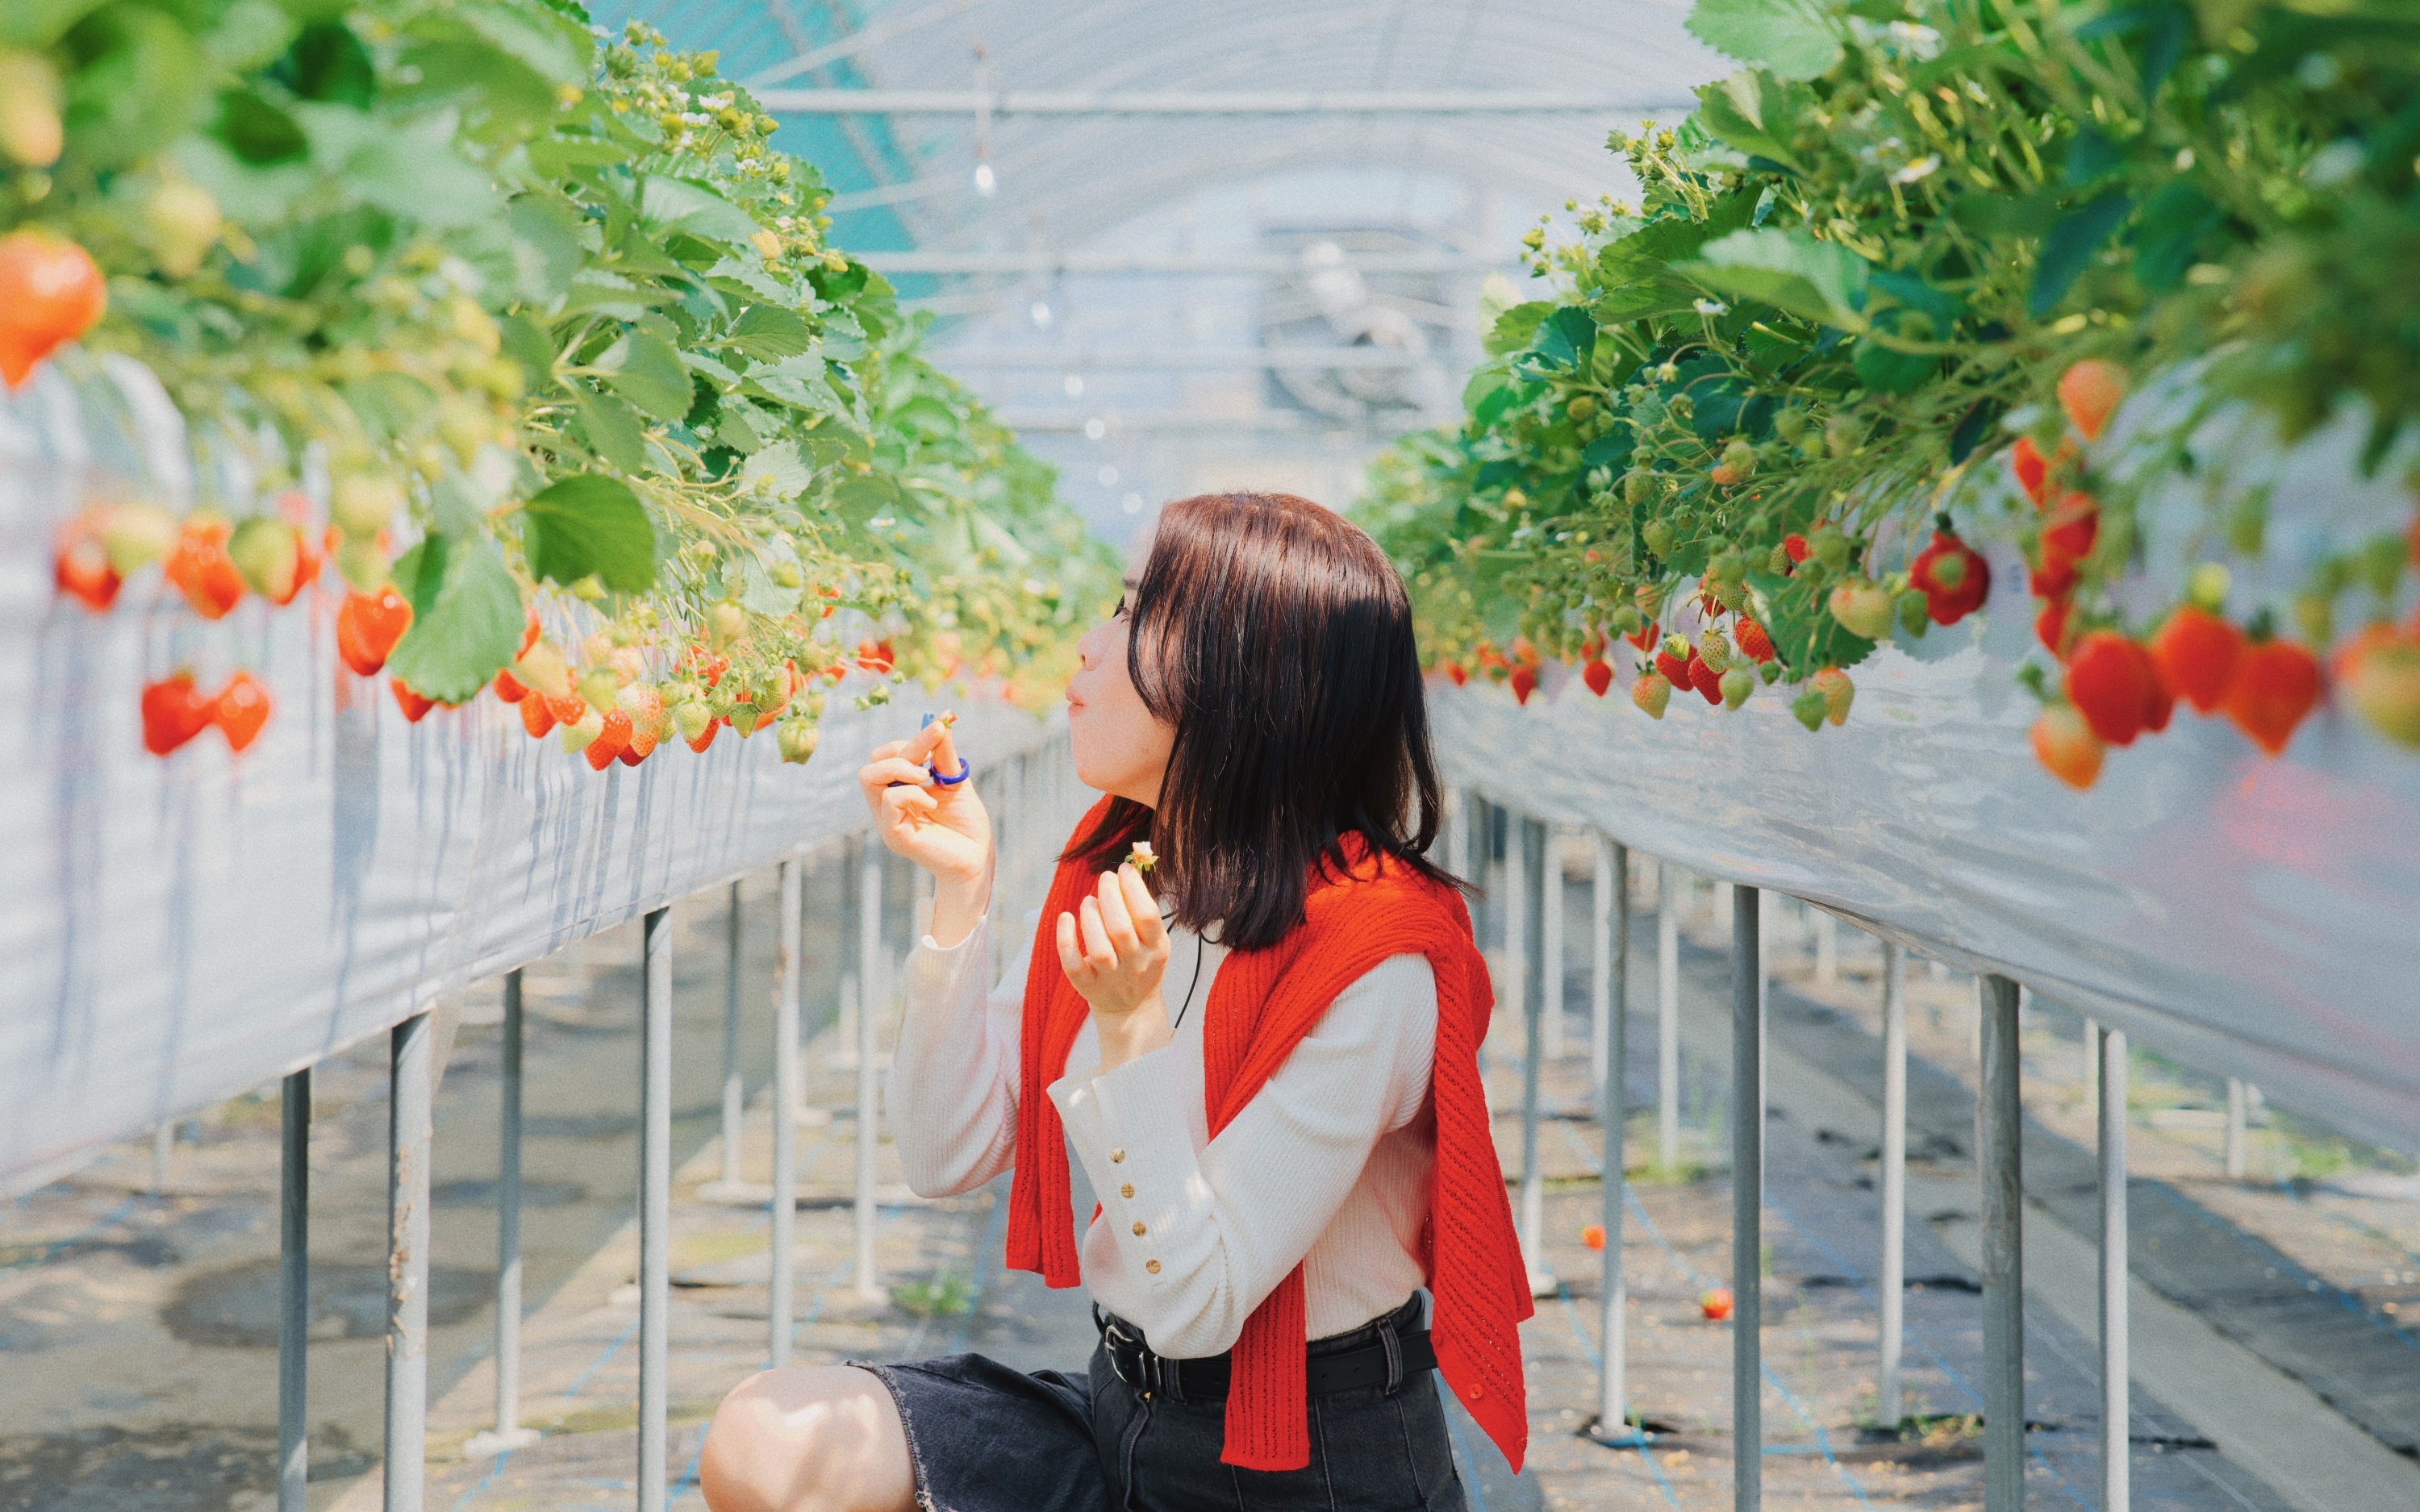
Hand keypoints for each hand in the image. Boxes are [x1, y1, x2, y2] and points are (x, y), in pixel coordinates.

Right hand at [859, 716, 990, 942]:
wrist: (978, 855)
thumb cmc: (966, 822)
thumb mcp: (954, 779)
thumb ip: (943, 753)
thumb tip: (941, 718)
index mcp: (898, 789)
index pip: (888, 754)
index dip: (913, 739)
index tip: (939, 729)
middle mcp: (887, 804)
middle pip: (872, 763)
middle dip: (903, 751)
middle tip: (930, 763)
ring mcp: (887, 819)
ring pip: (868, 777)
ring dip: (899, 768)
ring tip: (925, 778)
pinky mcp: (894, 834)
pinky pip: (889, 800)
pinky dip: (912, 793)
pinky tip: (931, 803)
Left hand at [1055, 865, 1171, 1069]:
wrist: (1131, 1009)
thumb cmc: (1140, 962)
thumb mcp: (1153, 940)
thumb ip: (1142, 909)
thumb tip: (1127, 870)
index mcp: (1156, 948)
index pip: (1147, 915)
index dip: (1134, 888)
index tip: (1124, 870)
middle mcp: (1135, 965)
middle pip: (1121, 929)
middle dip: (1110, 896)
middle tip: (1105, 879)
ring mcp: (1110, 978)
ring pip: (1099, 948)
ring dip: (1091, 917)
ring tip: (1089, 901)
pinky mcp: (1087, 987)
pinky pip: (1073, 965)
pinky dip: (1065, 940)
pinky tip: (1065, 917)